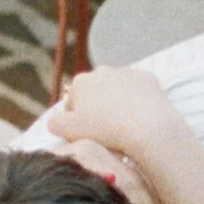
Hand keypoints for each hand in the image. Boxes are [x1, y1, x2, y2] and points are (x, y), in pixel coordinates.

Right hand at [52, 67, 176, 159]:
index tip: (88, 132)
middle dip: (98, 107)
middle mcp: (102, 71)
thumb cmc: (106, 131)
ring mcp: (126, 72)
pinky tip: (140, 116)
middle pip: (95, 92)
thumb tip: (54, 119)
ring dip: (117, 102)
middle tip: (107, 129)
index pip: (73, 101)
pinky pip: (138, 90)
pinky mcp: (147, 78)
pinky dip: (138, 100)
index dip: (78, 119)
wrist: (148, 128)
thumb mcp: (69, 132)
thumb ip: (54, 123)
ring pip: (117, 89)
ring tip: (125, 124)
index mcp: (80, 83)